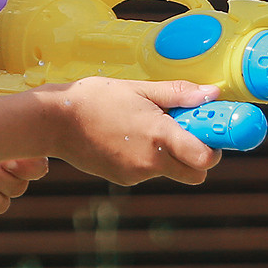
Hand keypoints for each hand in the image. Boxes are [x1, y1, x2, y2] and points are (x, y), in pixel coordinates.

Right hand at [44, 77, 221, 187]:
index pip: (205, 158)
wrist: (53, 122)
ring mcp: (136, 173)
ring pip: (171, 171)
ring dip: (171, 155)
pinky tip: (128, 136)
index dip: (215, 147)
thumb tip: (212, 94)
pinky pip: (148, 171)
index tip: (212, 130)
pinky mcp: (123, 179)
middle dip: (199, 156)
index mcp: (159, 135)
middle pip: (196, 174)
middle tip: (187, 131)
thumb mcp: (138, 88)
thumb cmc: (95, 99)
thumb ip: (177, 94)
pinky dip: (148, 158)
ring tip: (146, 127)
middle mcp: (151, 160)